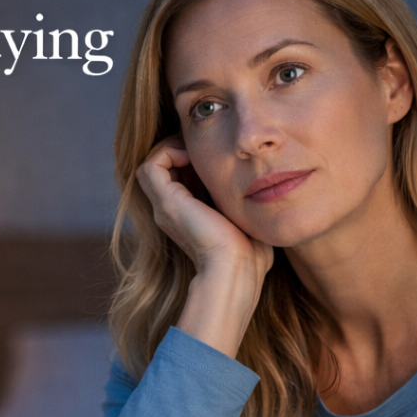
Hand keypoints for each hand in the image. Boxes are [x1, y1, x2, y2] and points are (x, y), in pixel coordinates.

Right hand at [136, 137, 273, 357]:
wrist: (236, 269)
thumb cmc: (249, 254)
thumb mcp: (246, 219)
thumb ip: (244, 202)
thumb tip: (264, 187)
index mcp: (187, 215)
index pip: (179, 173)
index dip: (192, 157)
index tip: (215, 156)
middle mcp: (170, 210)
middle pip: (165, 166)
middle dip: (184, 149)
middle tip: (208, 149)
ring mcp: (165, 207)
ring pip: (153, 162)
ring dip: (174, 147)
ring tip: (199, 151)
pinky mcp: (167, 203)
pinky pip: (152, 164)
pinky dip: (170, 151)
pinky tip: (196, 157)